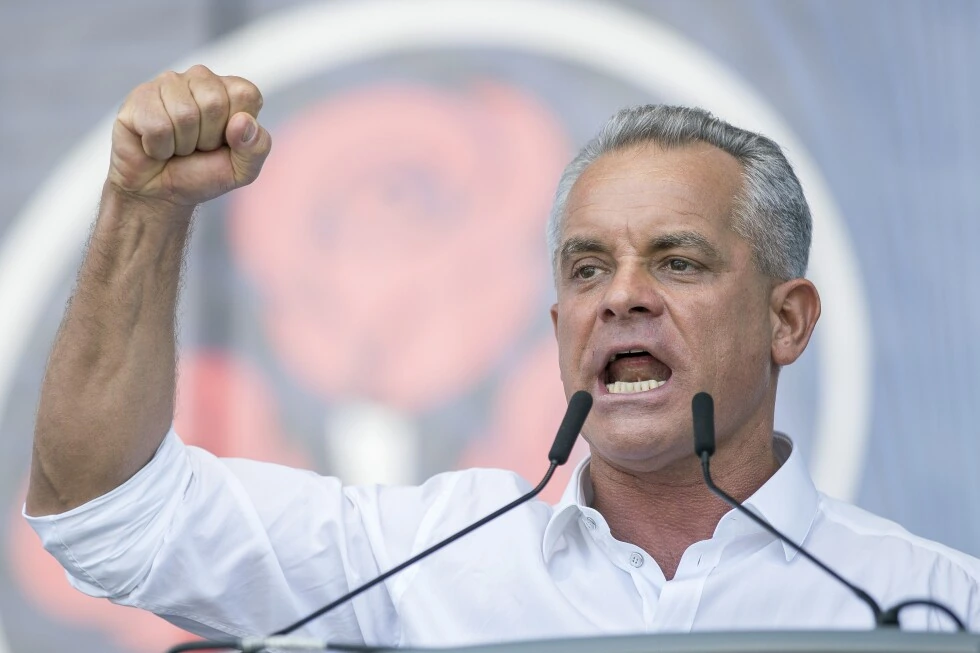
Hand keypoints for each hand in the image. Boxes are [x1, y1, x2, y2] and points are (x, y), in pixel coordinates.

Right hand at [108, 65, 271, 205]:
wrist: (158, 192)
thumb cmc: (202, 174)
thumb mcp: (242, 170)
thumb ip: (256, 147)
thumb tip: (243, 121)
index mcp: (232, 91)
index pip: (246, 95)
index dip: (237, 129)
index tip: (224, 142)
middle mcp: (201, 79)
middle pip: (214, 102)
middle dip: (207, 138)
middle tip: (197, 147)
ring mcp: (168, 83)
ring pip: (184, 114)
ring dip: (182, 144)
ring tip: (176, 146)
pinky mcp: (140, 96)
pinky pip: (157, 125)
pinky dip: (158, 147)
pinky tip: (155, 146)